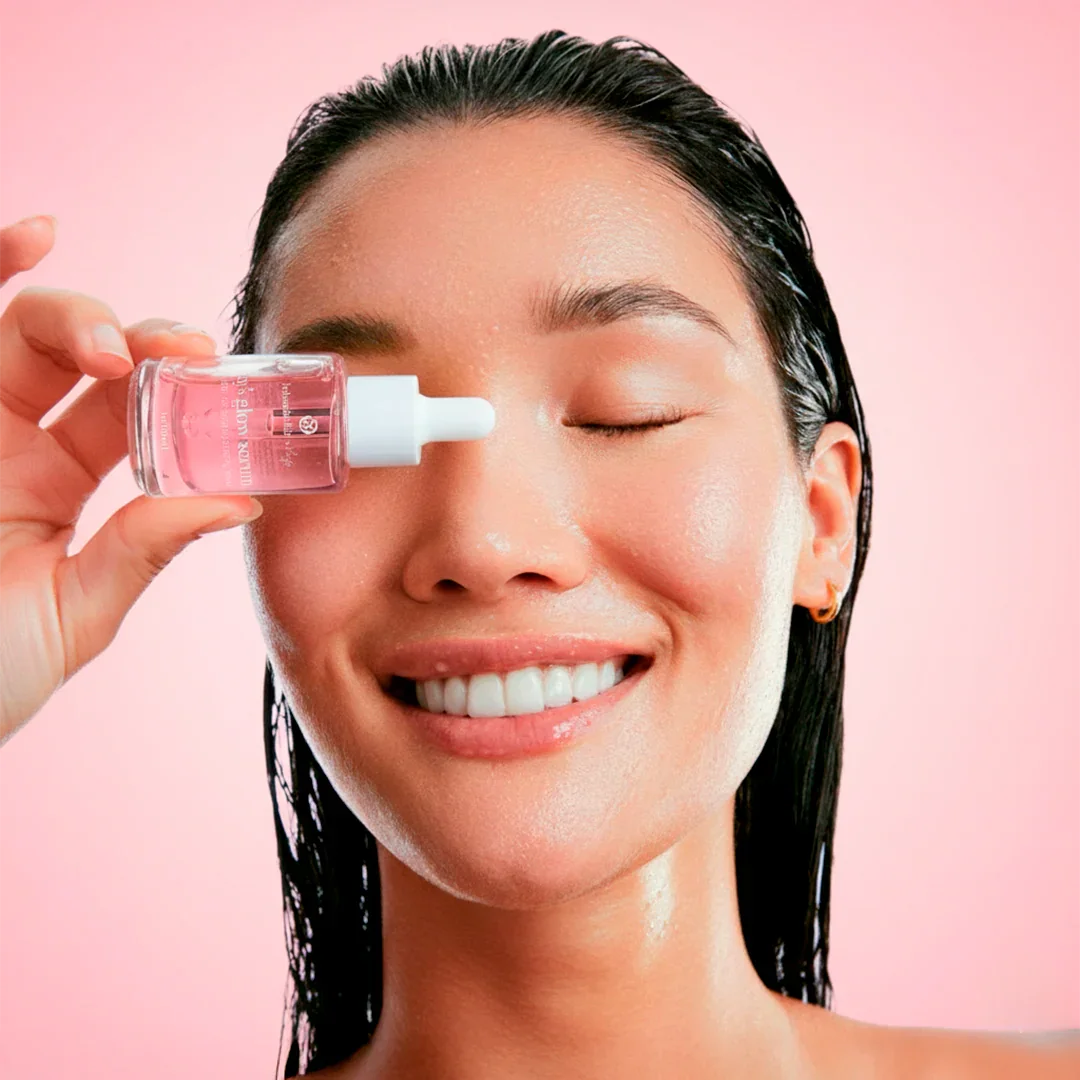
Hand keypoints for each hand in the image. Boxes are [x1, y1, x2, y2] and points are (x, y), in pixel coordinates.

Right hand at [0, 215, 262, 746]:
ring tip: (111, 347)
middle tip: (177, 355)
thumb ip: (142, 550)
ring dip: (73, 316)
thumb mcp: (74, 615)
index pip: (123, 411)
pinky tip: (29, 236)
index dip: (170, 385)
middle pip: (75, 356)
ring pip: (15, 333)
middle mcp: (5, 442)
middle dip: (131, 341)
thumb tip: (242, 500)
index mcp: (54, 485)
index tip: (215, 374)